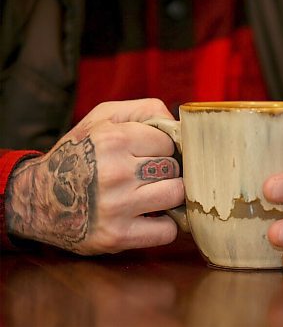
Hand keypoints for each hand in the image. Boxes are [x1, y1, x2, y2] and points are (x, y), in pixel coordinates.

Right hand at [5, 99, 183, 253]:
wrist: (36, 200)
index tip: (146, 155)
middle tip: (146, 176)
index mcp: (111, 140)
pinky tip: (148, 218)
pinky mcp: (117, 237)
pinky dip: (164, 227)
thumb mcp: (103, 118)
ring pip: (176, 195)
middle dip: (164, 172)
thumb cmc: (79, 154)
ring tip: (151, 195)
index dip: (161, 149)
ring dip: (168, 197)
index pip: (169, 142)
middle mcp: (113, 172)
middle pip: (173, 169)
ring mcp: (116, 207)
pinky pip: (167, 231)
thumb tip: (181, 127)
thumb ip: (145, 111)